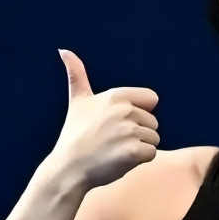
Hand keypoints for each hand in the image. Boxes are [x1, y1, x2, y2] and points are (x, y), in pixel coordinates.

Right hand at [50, 49, 159, 190]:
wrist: (67, 168)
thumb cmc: (75, 135)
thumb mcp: (78, 102)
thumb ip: (77, 75)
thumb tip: (64, 51)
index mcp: (116, 96)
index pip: (152, 99)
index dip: (141, 112)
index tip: (120, 121)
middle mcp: (124, 111)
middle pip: (153, 121)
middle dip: (139, 132)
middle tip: (114, 140)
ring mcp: (129, 131)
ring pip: (154, 138)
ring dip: (140, 147)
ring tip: (116, 150)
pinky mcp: (133, 151)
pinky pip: (152, 153)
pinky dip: (140, 160)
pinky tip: (120, 159)